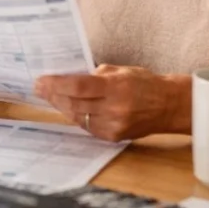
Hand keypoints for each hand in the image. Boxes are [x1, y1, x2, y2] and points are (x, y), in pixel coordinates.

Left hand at [35, 65, 187, 141]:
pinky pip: (87, 127)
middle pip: (74, 104)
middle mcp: (114, 108)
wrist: (169, 106)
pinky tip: (67, 109)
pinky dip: (76, 117)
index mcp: (116, 87)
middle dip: (53, 96)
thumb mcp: (120, 70)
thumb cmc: (145, 83)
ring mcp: (113, 125)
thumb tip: (71, 78)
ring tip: (49, 97)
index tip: (41, 80)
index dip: (56, 84)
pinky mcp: (114, 137)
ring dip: (61, 107)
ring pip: (78, 117)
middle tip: (39, 88)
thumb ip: (96, 75)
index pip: (78, 86)